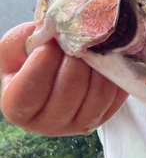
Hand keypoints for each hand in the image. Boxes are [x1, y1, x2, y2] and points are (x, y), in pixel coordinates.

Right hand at [0, 22, 128, 136]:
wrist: (56, 71)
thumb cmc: (33, 58)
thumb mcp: (18, 46)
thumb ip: (25, 39)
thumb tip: (54, 33)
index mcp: (17, 108)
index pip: (29, 92)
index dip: (43, 64)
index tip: (50, 46)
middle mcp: (47, 124)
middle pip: (69, 91)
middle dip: (74, 59)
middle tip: (75, 43)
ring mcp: (78, 124)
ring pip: (97, 94)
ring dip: (97, 65)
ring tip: (90, 49)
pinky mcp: (103, 117)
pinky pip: (115, 95)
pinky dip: (113, 74)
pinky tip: (104, 60)